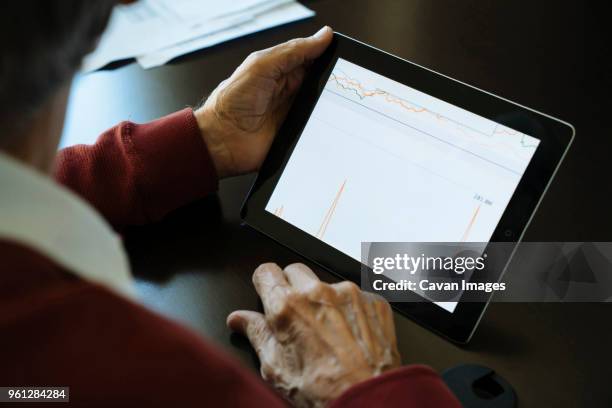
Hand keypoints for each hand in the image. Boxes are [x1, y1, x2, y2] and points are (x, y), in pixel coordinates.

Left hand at [194, 27, 332, 177]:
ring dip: (330, 103)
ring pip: (323, 104)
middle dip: (333, 80)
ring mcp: (294, 113)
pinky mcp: (296, 134)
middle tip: (339, 80)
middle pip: (321, 82)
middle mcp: (289, 91)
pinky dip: (325, 124)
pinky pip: (317, 127)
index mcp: (281, 70)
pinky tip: (328, 120)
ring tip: (333, 100)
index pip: (312, 58)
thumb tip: (322, 37)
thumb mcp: (261, 66)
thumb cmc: (232, 102)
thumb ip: (292, 51)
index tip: (342, 53)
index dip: (327, 54)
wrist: (221, 140)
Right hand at [227, 263, 400, 407]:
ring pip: (326, 283)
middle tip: (297, 317)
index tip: (268, 293)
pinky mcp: (374, 301)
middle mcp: (318, 293)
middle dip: (292, 288)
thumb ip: (256, 334)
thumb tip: (240, 319)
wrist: (369, 402)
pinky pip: (356, 296)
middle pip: (295, 271)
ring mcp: (350, 294)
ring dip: (323, 300)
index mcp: (287, 306)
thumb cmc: (323, 392)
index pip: (266, 271)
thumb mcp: (276, 369)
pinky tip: (350, 337)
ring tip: (328, 333)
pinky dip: (351, 310)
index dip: (265, 283)